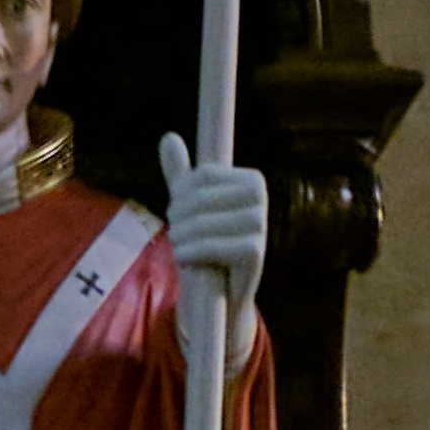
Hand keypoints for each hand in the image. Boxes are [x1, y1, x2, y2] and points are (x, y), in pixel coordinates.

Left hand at [161, 138, 268, 315]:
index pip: (204, 174)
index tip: (175, 210)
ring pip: (204, 222)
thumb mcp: (192, 206)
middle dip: (179, 215)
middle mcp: (261, 198)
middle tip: (173, 232)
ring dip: (181, 235)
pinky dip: (191, 252)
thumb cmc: (209, 242)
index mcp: (252, 180)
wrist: (224, 292)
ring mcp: (261, 224)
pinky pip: (212, 245)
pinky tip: (184, 257)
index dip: (181, 193)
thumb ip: (182, 174)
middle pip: (202, 198)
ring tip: (177, 244)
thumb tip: (169, 137)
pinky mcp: (255, 251)